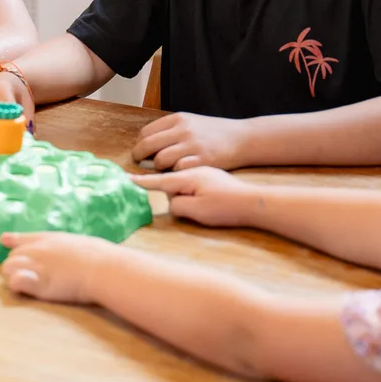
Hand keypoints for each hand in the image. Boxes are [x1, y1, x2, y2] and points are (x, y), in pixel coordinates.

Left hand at [0, 231, 116, 303]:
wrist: (102, 267)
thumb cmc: (98, 257)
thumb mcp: (78, 243)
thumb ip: (65, 246)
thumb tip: (70, 252)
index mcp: (47, 239)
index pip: (22, 238)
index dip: (12, 241)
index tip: (4, 240)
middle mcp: (37, 249)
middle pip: (12, 257)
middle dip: (18, 266)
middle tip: (33, 277)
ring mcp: (36, 265)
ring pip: (8, 268)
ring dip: (14, 276)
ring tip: (29, 284)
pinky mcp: (38, 282)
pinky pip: (15, 281)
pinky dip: (17, 285)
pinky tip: (25, 289)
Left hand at [132, 112, 249, 170]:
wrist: (242, 138)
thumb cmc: (214, 132)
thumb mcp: (191, 122)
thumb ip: (170, 131)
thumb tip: (147, 144)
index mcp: (178, 119)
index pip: (146, 132)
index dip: (140, 144)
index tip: (140, 151)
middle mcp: (183, 130)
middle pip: (147, 145)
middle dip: (139, 156)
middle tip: (140, 163)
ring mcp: (192, 146)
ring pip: (160, 160)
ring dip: (158, 167)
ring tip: (163, 168)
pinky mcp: (201, 161)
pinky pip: (177, 170)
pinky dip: (175, 173)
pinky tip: (180, 172)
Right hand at [133, 167, 253, 226]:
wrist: (254, 201)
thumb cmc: (226, 208)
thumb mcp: (198, 212)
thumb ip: (177, 205)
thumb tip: (170, 201)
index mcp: (187, 177)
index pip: (159, 180)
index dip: (142, 181)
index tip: (126, 178)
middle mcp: (193, 170)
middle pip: (167, 176)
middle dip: (163, 187)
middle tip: (178, 203)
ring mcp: (203, 170)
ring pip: (179, 176)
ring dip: (177, 186)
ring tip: (193, 202)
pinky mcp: (211, 175)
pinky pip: (190, 175)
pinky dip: (186, 183)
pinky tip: (198, 195)